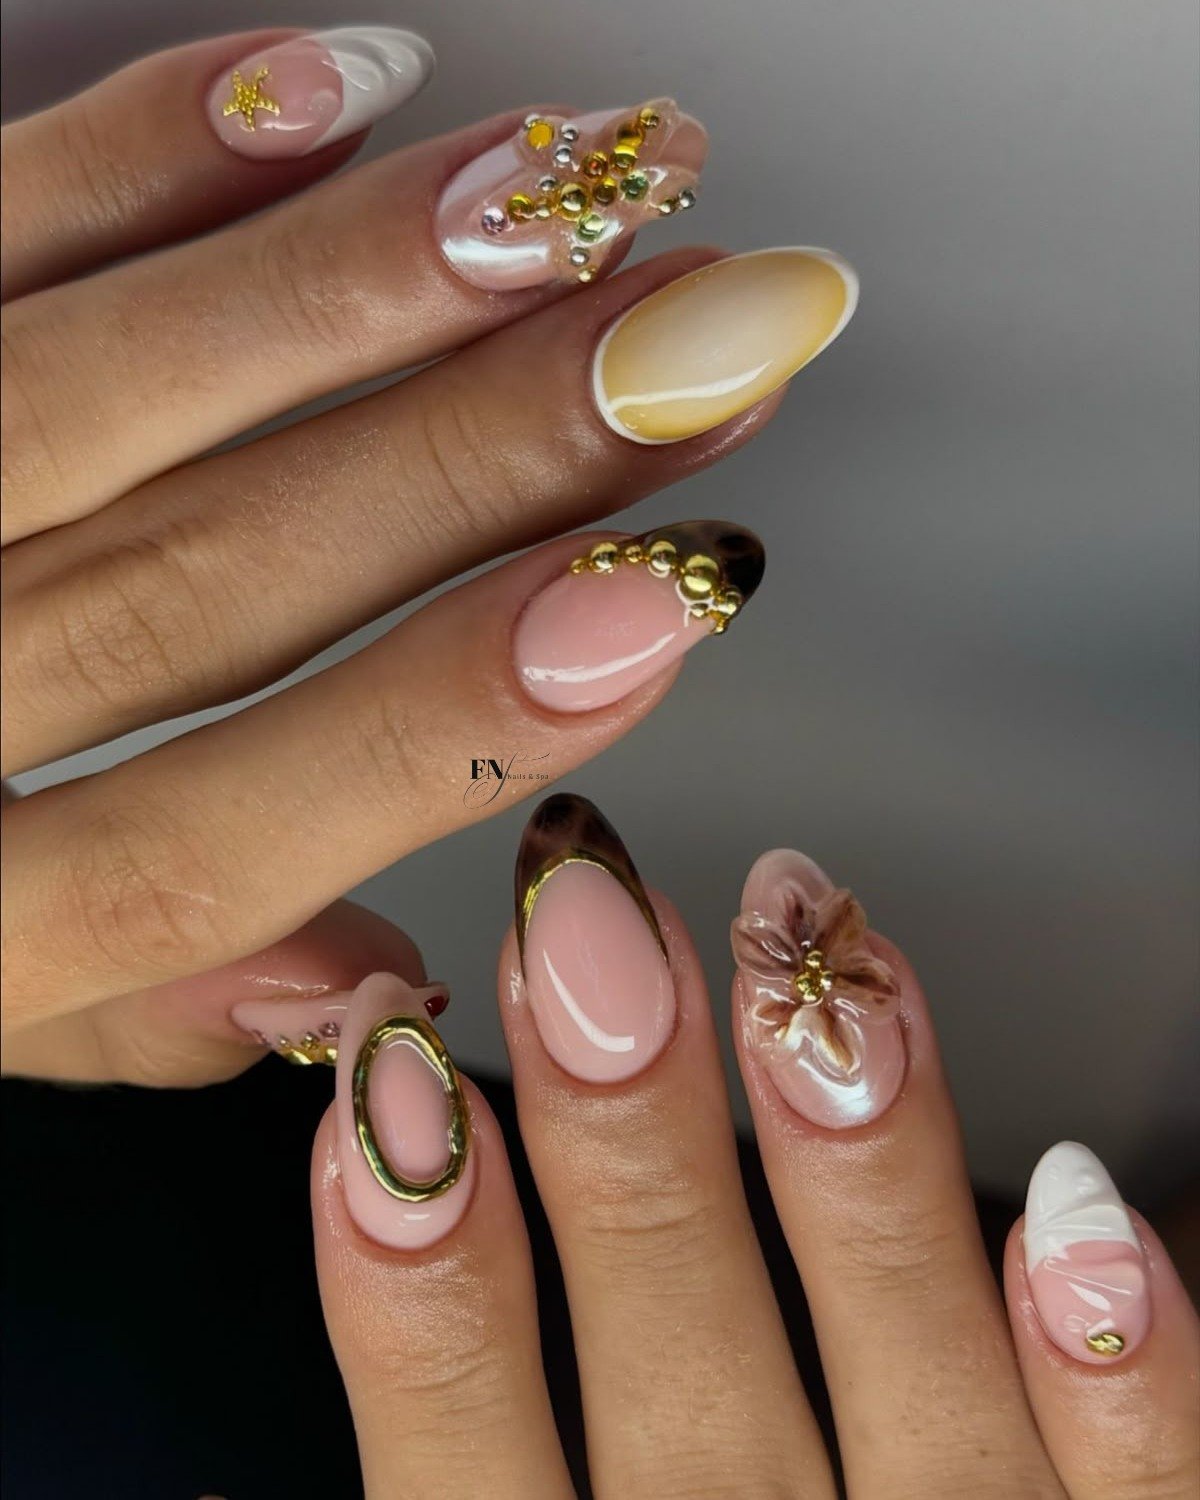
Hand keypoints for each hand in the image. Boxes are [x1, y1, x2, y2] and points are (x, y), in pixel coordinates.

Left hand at [0, 29, 855, 1083]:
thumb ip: (138, 1018)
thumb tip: (379, 997)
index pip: (207, 845)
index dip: (442, 728)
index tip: (665, 603)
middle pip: (201, 583)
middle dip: (482, 455)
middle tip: (704, 339)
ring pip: (90, 389)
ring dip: (353, 283)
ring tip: (577, 197)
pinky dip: (142, 153)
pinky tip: (329, 86)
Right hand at [307, 795, 1197, 1498]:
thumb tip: (246, 1453)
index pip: (460, 1471)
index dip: (414, 1271)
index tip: (385, 1066)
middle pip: (682, 1394)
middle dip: (630, 1148)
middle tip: (596, 930)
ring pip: (918, 1414)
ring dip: (860, 1187)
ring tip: (818, 980)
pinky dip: (1116, 1380)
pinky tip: (1069, 1211)